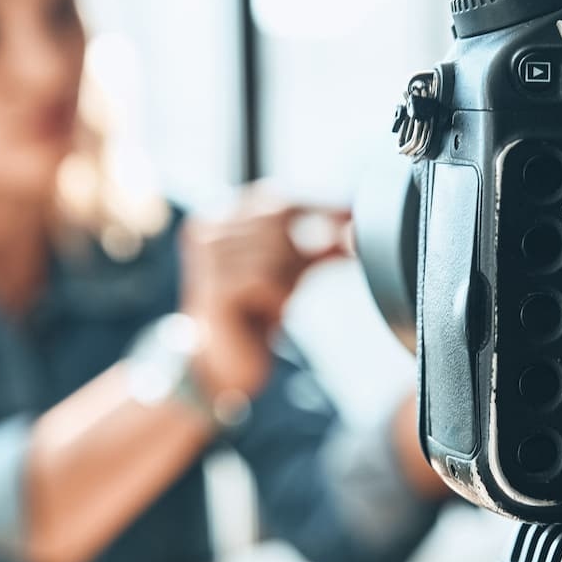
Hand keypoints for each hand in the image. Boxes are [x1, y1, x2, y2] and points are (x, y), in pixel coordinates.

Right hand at [180, 187, 349, 397]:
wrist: (227, 362)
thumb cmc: (255, 311)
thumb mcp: (291, 270)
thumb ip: (319, 245)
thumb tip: (355, 223)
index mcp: (220, 216)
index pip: (275, 199)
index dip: (316, 207)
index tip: (352, 214)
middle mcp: (207, 230)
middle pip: (278, 221)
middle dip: (297, 252)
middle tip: (291, 285)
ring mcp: (206, 258)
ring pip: (275, 251)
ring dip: (286, 282)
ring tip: (272, 303)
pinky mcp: (213, 287)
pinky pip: (266, 279)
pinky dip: (277, 297)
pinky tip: (267, 313)